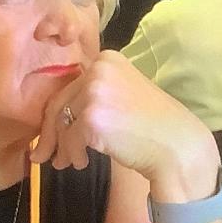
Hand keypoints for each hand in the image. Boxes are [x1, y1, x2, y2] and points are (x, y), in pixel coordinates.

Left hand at [31, 50, 216, 185]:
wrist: (178, 146)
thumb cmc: (152, 124)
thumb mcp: (121, 94)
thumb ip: (91, 96)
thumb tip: (55, 117)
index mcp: (106, 59)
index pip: (69, 88)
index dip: (57, 113)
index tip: (50, 132)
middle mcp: (98, 70)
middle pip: (59, 104)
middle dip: (50, 134)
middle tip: (43, 155)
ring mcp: (95, 92)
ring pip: (62, 123)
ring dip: (62, 147)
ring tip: (67, 162)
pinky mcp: (93, 118)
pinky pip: (70, 140)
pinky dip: (73, 155)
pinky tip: (82, 163)